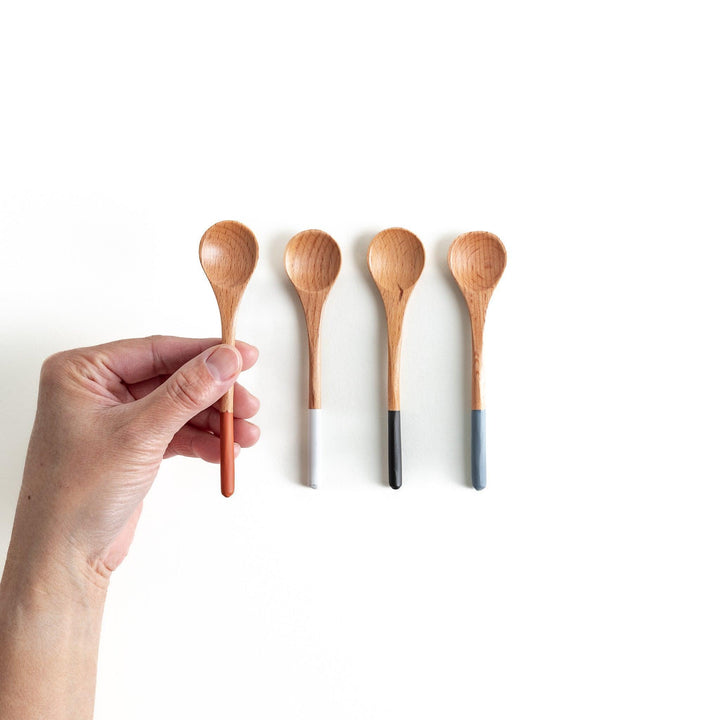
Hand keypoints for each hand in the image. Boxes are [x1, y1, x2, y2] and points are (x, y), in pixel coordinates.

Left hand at [9, 335, 259, 581]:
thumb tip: (224, 359)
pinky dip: (202, 441)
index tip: (242, 355)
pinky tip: (222, 451)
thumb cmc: (75, 496)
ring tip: (244, 435)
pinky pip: (176, 431)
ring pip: (179, 406)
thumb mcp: (139, 434)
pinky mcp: (133, 444)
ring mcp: (117, 418)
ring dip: (214, 421)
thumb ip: (187, 392)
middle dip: (214, 395)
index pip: (156, 350)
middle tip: (247, 403)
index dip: (204, 352)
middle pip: (173, 378)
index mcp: (82, 372)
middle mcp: (98, 390)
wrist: (65, 557)